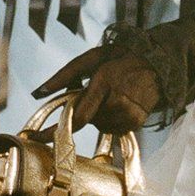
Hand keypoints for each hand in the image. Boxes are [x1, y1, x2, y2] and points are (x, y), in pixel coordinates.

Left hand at [34, 43, 160, 136]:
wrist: (159, 65)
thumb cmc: (123, 58)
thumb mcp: (92, 58)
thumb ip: (63, 75)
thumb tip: (37, 93)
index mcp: (104, 83)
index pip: (76, 116)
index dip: (53, 130)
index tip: (35, 137)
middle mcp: (117, 102)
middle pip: (85, 120)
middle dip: (83, 109)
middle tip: (95, 92)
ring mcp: (128, 115)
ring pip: (98, 125)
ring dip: (96, 114)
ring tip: (110, 95)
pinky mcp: (135, 123)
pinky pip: (111, 128)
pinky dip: (108, 118)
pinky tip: (119, 102)